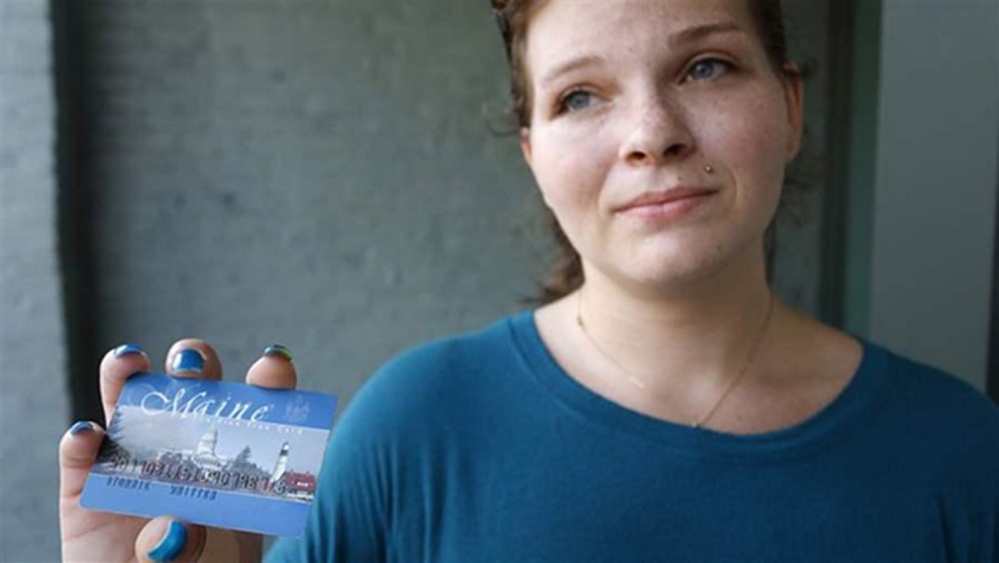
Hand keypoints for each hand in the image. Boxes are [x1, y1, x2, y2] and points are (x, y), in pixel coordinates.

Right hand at [59, 339, 296, 561]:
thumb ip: (195, 550)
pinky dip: (80, 441)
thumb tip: (169, 531)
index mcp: (233, 461)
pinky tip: (87, 435)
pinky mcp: (85, 489)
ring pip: (127, 406)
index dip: (268, 382)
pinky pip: (80, 458)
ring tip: (130, 361)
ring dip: (125, 376)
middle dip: (193, 366)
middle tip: (191, 364)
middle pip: (191, 391)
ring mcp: (132, 463)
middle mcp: (184, 449)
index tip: (273, 363)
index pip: (258, 410)